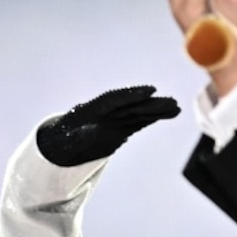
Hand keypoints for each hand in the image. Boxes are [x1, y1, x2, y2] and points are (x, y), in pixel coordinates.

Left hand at [36, 86, 180, 166]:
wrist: (61, 146)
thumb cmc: (60, 142)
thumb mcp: (65, 142)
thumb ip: (78, 136)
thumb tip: (90, 130)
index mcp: (90, 109)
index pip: (113, 99)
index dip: (131, 94)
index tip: (150, 90)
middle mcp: (105, 111)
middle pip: (130, 104)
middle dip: (150, 103)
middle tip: (171, 102)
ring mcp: (114, 118)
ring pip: (138, 111)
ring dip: (156, 109)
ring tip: (176, 107)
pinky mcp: (121, 127)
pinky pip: (140, 120)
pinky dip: (155, 117)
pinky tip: (170, 113)